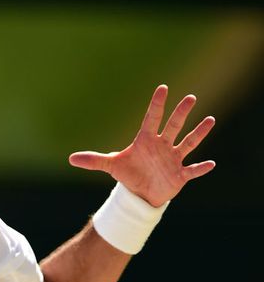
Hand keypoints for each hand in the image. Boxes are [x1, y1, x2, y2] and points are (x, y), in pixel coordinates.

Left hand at [69, 84, 215, 206]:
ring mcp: (173, 159)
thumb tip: (71, 158)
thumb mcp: (111, 166)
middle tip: (190, 97)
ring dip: (198, 133)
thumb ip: (94, 160)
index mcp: (146, 140)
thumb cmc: (129, 174)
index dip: (157, 104)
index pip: (152, 118)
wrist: (140, 193)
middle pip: (173, 126)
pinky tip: (210, 163)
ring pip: (188, 143)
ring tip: (210, 120)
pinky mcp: (179, 175)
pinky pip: (192, 170)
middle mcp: (162, 146)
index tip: (163, 88)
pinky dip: (200, 168)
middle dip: (181, 113)